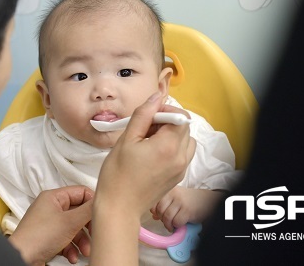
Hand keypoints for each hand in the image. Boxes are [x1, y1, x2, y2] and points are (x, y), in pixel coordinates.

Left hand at [8, 186, 93, 265]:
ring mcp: (48, 224)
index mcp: (53, 197)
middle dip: (88, 227)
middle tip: (95, 234)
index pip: (80, 192)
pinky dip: (71, 248)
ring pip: (73, 229)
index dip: (92, 203)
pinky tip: (72, 257)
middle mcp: (50, 208)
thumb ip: (88, 210)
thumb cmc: (39, 237)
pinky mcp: (47, 238)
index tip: (100, 215)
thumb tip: (102, 199)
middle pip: (78, 212)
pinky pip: (65, 240)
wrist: (21, 258)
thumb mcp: (70, 221)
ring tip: (85, 251)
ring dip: (81, 241)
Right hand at [90, 92, 194, 264]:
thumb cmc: (117, 174)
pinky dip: (172, 148)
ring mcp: (180, 169)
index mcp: (168, 146)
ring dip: (172, 134)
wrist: (119, 207)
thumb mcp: (126, 139)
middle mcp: (180, 157)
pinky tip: (152, 153)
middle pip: (184, 127)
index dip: (164, 110)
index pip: (179, 116)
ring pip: (186, 141)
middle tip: (144, 127)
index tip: (147, 115)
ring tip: (149, 140)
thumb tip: (155, 97)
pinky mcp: (177, 177)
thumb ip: (143, 115)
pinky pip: (182, 155)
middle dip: (167, 121)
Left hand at [151, 186, 224, 230]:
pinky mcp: (188, 211)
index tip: (159, 215)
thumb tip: (153, 215)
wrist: (207, 200)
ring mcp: (181, 202)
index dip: (155, 211)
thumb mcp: (175, 199)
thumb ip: (164, 205)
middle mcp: (174, 194)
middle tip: (166, 221)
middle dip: (161, 219)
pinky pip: (176, 222)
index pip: (154, 202)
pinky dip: (176, 226)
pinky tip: (179, 224)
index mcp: (168, 189)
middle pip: (159, 210)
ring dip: (168, 224)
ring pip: (167, 217)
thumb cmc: (188, 200)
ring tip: (172, 225)